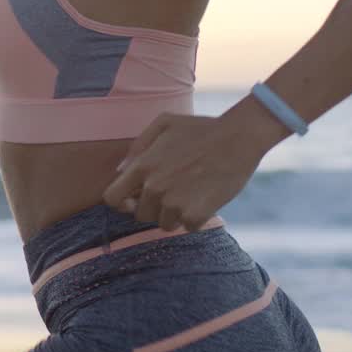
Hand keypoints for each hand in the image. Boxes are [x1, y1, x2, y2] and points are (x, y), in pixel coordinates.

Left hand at [102, 112, 266, 231]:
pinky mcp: (196, 214)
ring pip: (165, 224)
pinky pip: (188, 227)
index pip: (112, 199)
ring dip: (175, 215)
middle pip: (140, 215)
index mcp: (142, 166)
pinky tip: (205, 200)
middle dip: (153, 208)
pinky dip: (196, 219)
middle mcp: (153, 187)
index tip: (134, 200)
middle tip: (174, 192)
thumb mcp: (163, 123)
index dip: (121, 202)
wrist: (239, 137)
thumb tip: (121, 171)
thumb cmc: (201, 128)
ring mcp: (174, 203)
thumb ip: (138, 147)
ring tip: (191, 193)